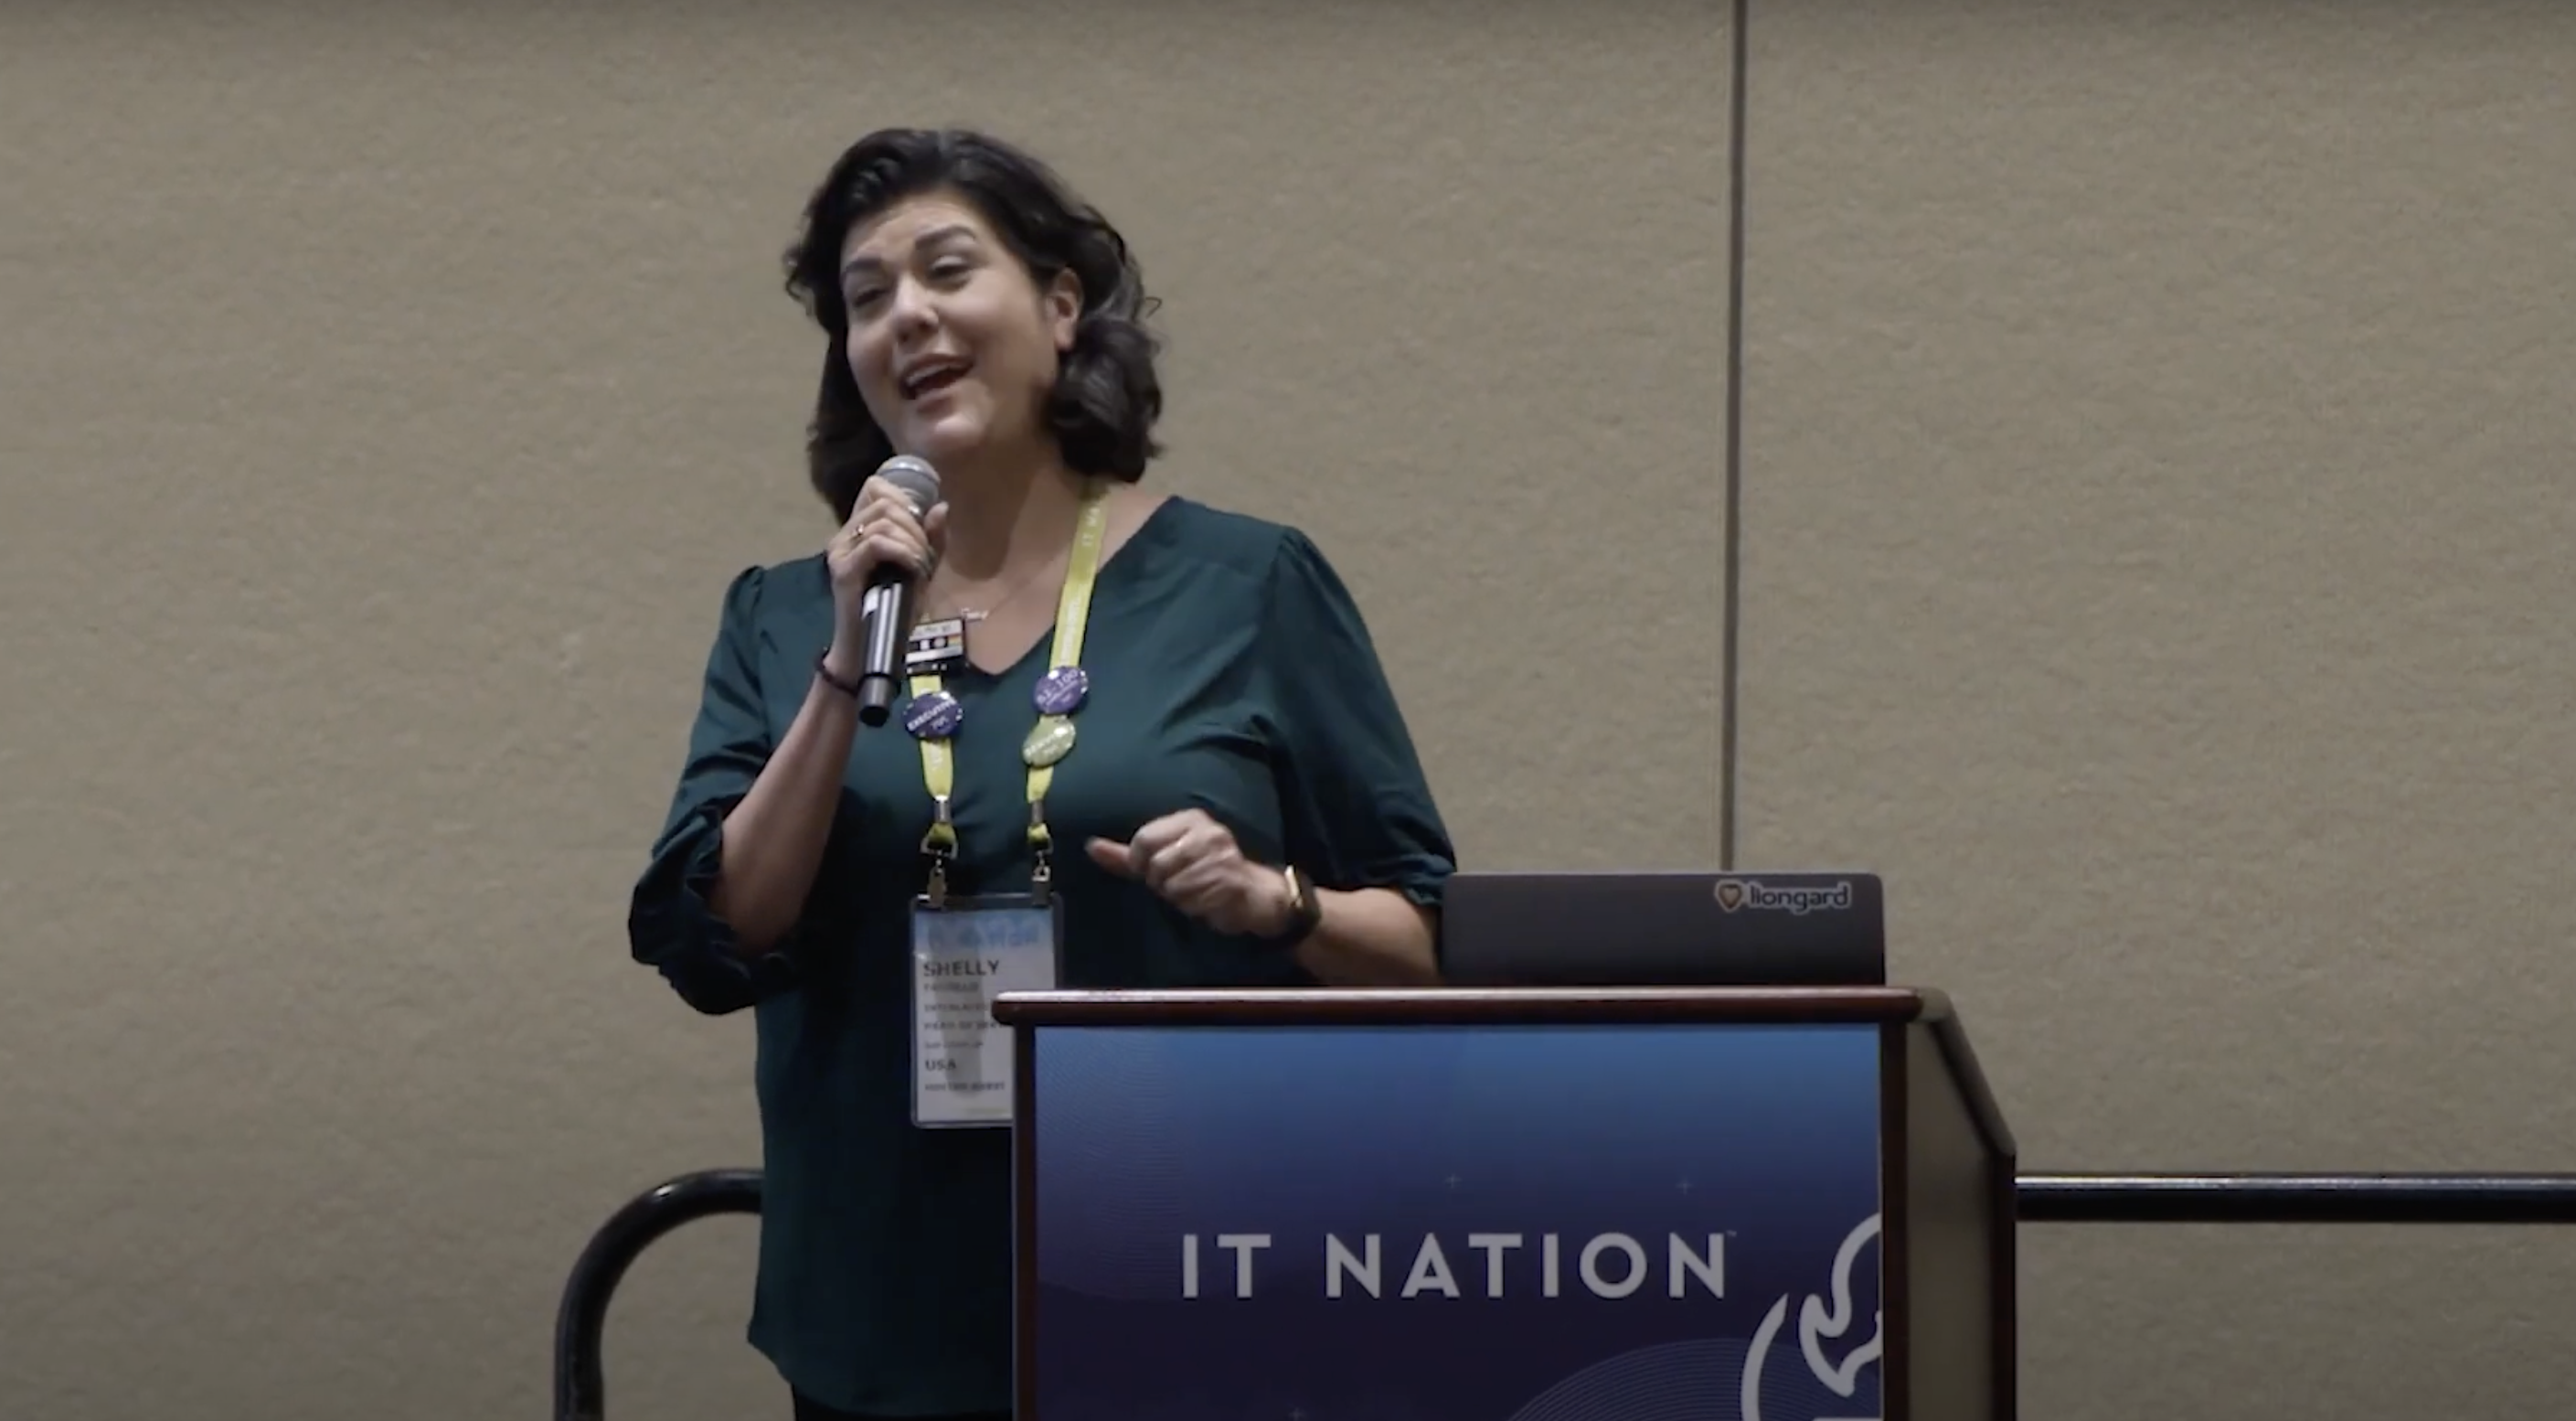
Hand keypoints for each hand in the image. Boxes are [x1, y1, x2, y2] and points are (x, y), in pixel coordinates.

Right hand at [825, 474, 948, 666]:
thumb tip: (941, 506)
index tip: (921, 530)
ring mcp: (840, 550)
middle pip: (886, 503)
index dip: (905, 500)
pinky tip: (913, 569)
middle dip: (916, 527)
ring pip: (884, 522)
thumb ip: (932, 539)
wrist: (872, 647)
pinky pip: (877, 543)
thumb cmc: (895, 608)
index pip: (876, 487)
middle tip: (925, 557)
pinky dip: (904, 552)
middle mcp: (845, 535)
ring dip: (913, 542)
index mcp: (859, 530)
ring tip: (920, 567)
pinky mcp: (843, 569)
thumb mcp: (921, 569)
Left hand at [1087, 809, 1293, 937]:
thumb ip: (1126, 856)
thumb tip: (1091, 847)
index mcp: (1190, 819)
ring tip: (1195, 892)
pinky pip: (1192, 900)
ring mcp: (1221, 855)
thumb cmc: (1203, 874)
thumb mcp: (1164, 860)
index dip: (1140, 864)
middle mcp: (1207, 832)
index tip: (1152, 872)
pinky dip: (1194, 907)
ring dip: (1179, 897)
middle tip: (1178, 884)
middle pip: (1156, 865)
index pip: (1143, 840)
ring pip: (1173, 886)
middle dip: (1161, 883)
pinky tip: (1206, 901)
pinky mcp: (1230, 880)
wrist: (1254, 894)